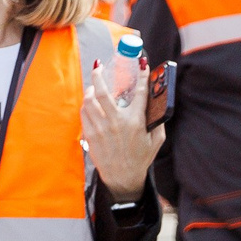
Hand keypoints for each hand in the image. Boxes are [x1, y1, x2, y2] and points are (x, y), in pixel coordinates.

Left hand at [80, 53, 162, 200]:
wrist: (122, 177)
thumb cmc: (141, 158)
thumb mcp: (156, 139)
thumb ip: (156, 120)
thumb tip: (156, 101)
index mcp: (136, 122)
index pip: (140, 93)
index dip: (142, 76)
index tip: (141, 63)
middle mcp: (116, 123)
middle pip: (103, 92)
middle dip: (99, 75)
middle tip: (98, 66)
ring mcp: (101, 128)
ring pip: (89, 101)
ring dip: (90, 89)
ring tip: (94, 85)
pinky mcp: (90, 135)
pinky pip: (84, 113)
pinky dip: (86, 104)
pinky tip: (90, 102)